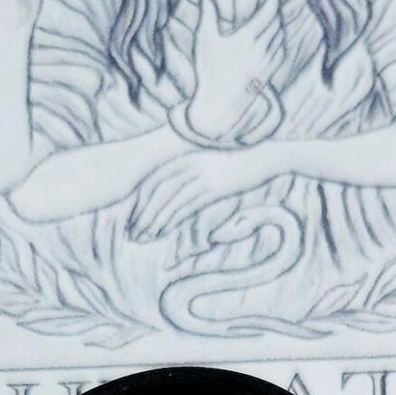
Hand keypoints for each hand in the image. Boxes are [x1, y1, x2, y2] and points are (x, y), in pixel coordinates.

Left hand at [128, 144, 274, 241]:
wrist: (264, 157)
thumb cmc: (239, 162)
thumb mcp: (212, 165)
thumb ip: (194, 175)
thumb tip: (181, 195)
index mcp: (186, 156)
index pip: (155, 180)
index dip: (141, 201)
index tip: (132, 219)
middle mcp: (189, 164)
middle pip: (157, 191)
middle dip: (142, 215)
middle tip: (131, 234)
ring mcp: (200, 174)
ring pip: (169, 201)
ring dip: (153, 222)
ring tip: (141, 238)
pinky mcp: (213, 186)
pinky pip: (186, 206)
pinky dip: (171, 221)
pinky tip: (162, 233)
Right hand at [183, 0, 285, 145]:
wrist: (219, 105)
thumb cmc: (209, 72)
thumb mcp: (204, 41)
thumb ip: (207, 16)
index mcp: (247, 38)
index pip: (268, 13)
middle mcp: (261, 49)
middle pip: (276, 23)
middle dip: (276, 10)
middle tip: (274, 1)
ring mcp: (266, 63)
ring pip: (280, 37)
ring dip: (280, 25)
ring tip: (275, 17)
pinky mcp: (267, 74)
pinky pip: (281, 53)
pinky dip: (281, 42)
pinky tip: (277, 39)